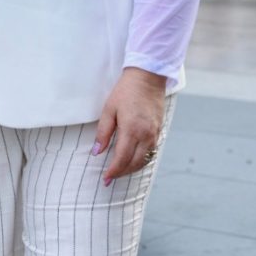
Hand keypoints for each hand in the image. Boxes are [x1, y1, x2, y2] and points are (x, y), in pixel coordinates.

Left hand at [93, 68, 166, 184]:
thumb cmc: (125, 91)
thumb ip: (103, 133)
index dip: (113, 171)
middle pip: (134, 163)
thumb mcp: (109, 110)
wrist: (147, 77)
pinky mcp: (159, 130)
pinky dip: (142, 159)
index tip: (105, 178)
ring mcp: (154, 133)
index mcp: (132, 130)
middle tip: (110, 178)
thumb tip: (96, 152)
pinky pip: (151, 151)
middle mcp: (146, 135)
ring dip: (132, 168)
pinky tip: (133, 160)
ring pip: (145, 159)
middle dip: (122, 173)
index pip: (122, 159)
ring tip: (120, 171)